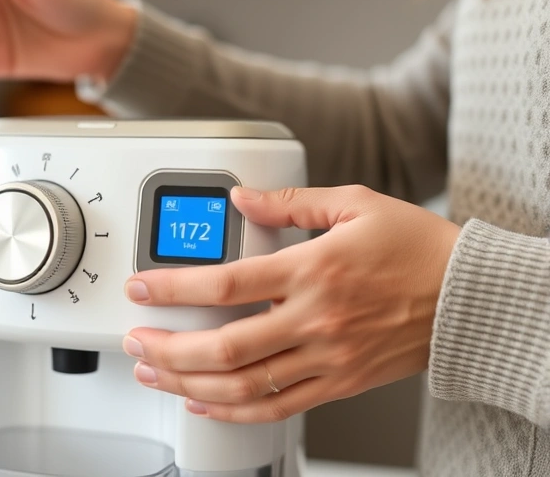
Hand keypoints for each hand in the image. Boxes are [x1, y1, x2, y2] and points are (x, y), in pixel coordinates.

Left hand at [122, 185, 460, 422]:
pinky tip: (204, 401)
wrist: (470, 298)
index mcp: (312, 269)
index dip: (172, 288)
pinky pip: (278, 406)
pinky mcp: (339, 383)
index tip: (141, 288)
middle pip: (224, 346)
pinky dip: (234, 410)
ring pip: (244, 384)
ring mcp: (327, 357)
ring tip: (155, 373)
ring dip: (189, 382)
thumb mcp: (355, 203)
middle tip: (136, 340)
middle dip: (168, 347)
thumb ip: (290, 202)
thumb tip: (241, 196)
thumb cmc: (416, 248)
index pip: (225, 284)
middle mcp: (315, 318)